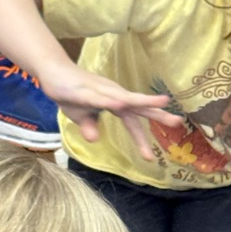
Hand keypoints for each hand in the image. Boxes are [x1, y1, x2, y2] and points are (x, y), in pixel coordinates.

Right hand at [40, 62, 182, 154]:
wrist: (51, 73)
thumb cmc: (69, 94)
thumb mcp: (80, 117)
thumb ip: (90, 127)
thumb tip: (94, 139)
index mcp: (115, 104)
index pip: (132, 123)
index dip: (141, 140)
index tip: (150, 158)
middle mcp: (113, 95)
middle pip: (139, 106)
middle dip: (158, 114)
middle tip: (178, 122)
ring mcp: (102, 91)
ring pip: (126, 98)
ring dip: (143, 101)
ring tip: (162, 102)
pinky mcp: (87, 90)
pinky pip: (102, 97)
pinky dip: (113, 100)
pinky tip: (123, 104)